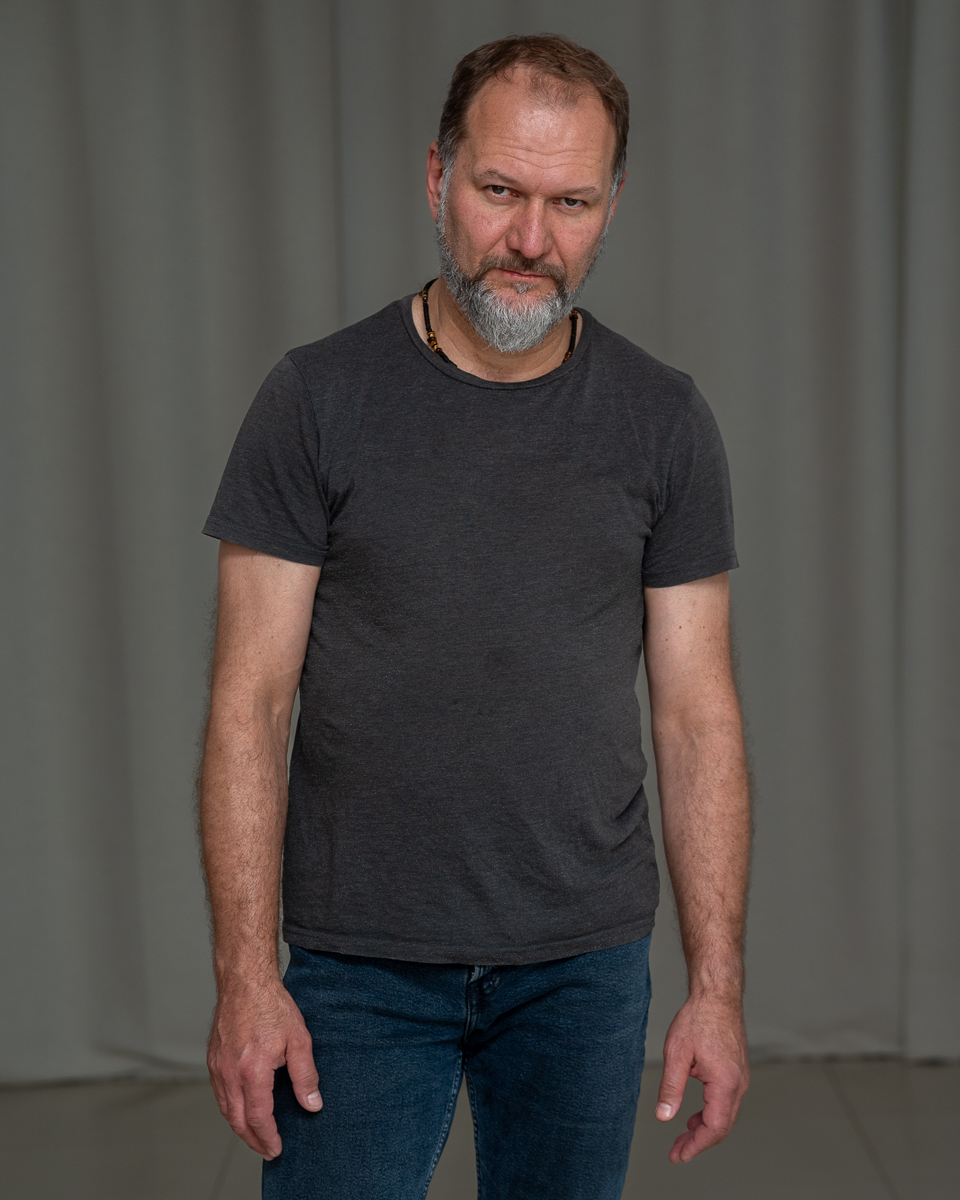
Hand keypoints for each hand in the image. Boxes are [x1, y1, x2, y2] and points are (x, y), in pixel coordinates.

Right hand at [207, 979, 320, 1158]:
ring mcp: (218, 1067)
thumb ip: (306, 1075)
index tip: (277, 1148)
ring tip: (255, 1135)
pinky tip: (241, 1109)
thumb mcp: (299, 1039)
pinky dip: (229, 1108)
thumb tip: (312, 1104)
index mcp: (253, 1071)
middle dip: (253, 1140)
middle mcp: (230, 1073)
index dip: (268, 1137)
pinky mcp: (213, 1059)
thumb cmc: (271, 1005)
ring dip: (240, 1127)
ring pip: (226, 1109)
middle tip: (267, 1149)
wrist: (245, 981)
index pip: (259, 1118)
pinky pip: (219, 1093)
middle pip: (238, 1120)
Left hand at [655, 993, 748, 1162]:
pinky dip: (710, 1113)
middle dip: (698, 1142)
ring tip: (683, 1135)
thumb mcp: (676, 1054)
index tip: (678, 1155)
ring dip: (704, 1128)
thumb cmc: (698, 1019)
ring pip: (725, 1115)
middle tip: (676, 1151)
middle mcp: (739, 1084)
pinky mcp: (737, 1071)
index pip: (714, 1128)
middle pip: (721, 1126)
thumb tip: (664, 1117)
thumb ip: (671, 1088)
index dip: (696, 1146)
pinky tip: (694, 1115)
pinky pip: (726, 1101)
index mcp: (726, 1083)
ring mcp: (740, 1078)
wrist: (717, 995)